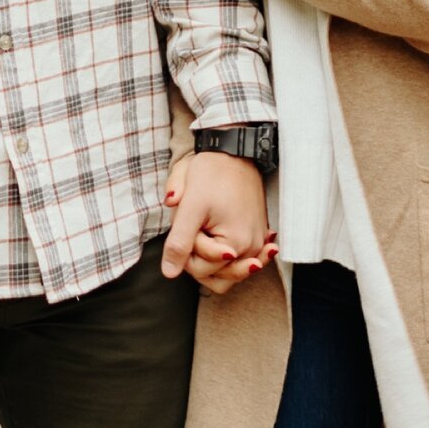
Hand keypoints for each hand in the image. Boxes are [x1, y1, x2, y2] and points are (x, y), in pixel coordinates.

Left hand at [161, 148, 275, 294]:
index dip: (186, 249)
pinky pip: (241, 262)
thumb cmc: (211, 174)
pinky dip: (228, 258)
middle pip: (215, 276)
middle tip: (198, 227)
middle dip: (199, 255)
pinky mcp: (259, 237)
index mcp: (235, 243)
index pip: (200, 270)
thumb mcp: (189, 208)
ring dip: (212, 259)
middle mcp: (252, 249)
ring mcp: (257, 244)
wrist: (232, 151)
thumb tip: (169, 273)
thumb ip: (179, 243)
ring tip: (207, 232)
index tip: (190, 223)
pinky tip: (222, 241)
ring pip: (228, 273)